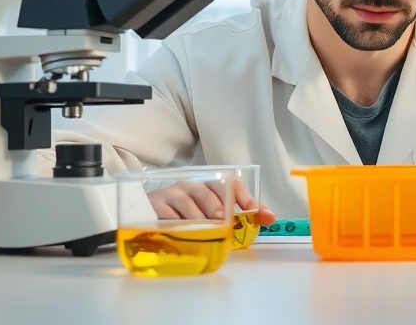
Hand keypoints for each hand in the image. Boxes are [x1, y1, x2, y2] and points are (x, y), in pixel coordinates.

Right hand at [147, 179, 276, 224]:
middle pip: (206, 190)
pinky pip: (165, 211)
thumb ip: (240, 218)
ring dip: (197, 215)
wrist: (145, 217)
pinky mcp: (154, 204)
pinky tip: (179, 230)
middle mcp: (190, 186)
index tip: (253, 211)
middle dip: (217, 205)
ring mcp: (171, 194)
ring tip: (204, 227)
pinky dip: (174, 221)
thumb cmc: (183, 218)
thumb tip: (270, 217)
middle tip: (222, 220)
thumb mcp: (210, 218)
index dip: (244, 196)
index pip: (229, 184)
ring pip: (186, 200)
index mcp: (208, 188)